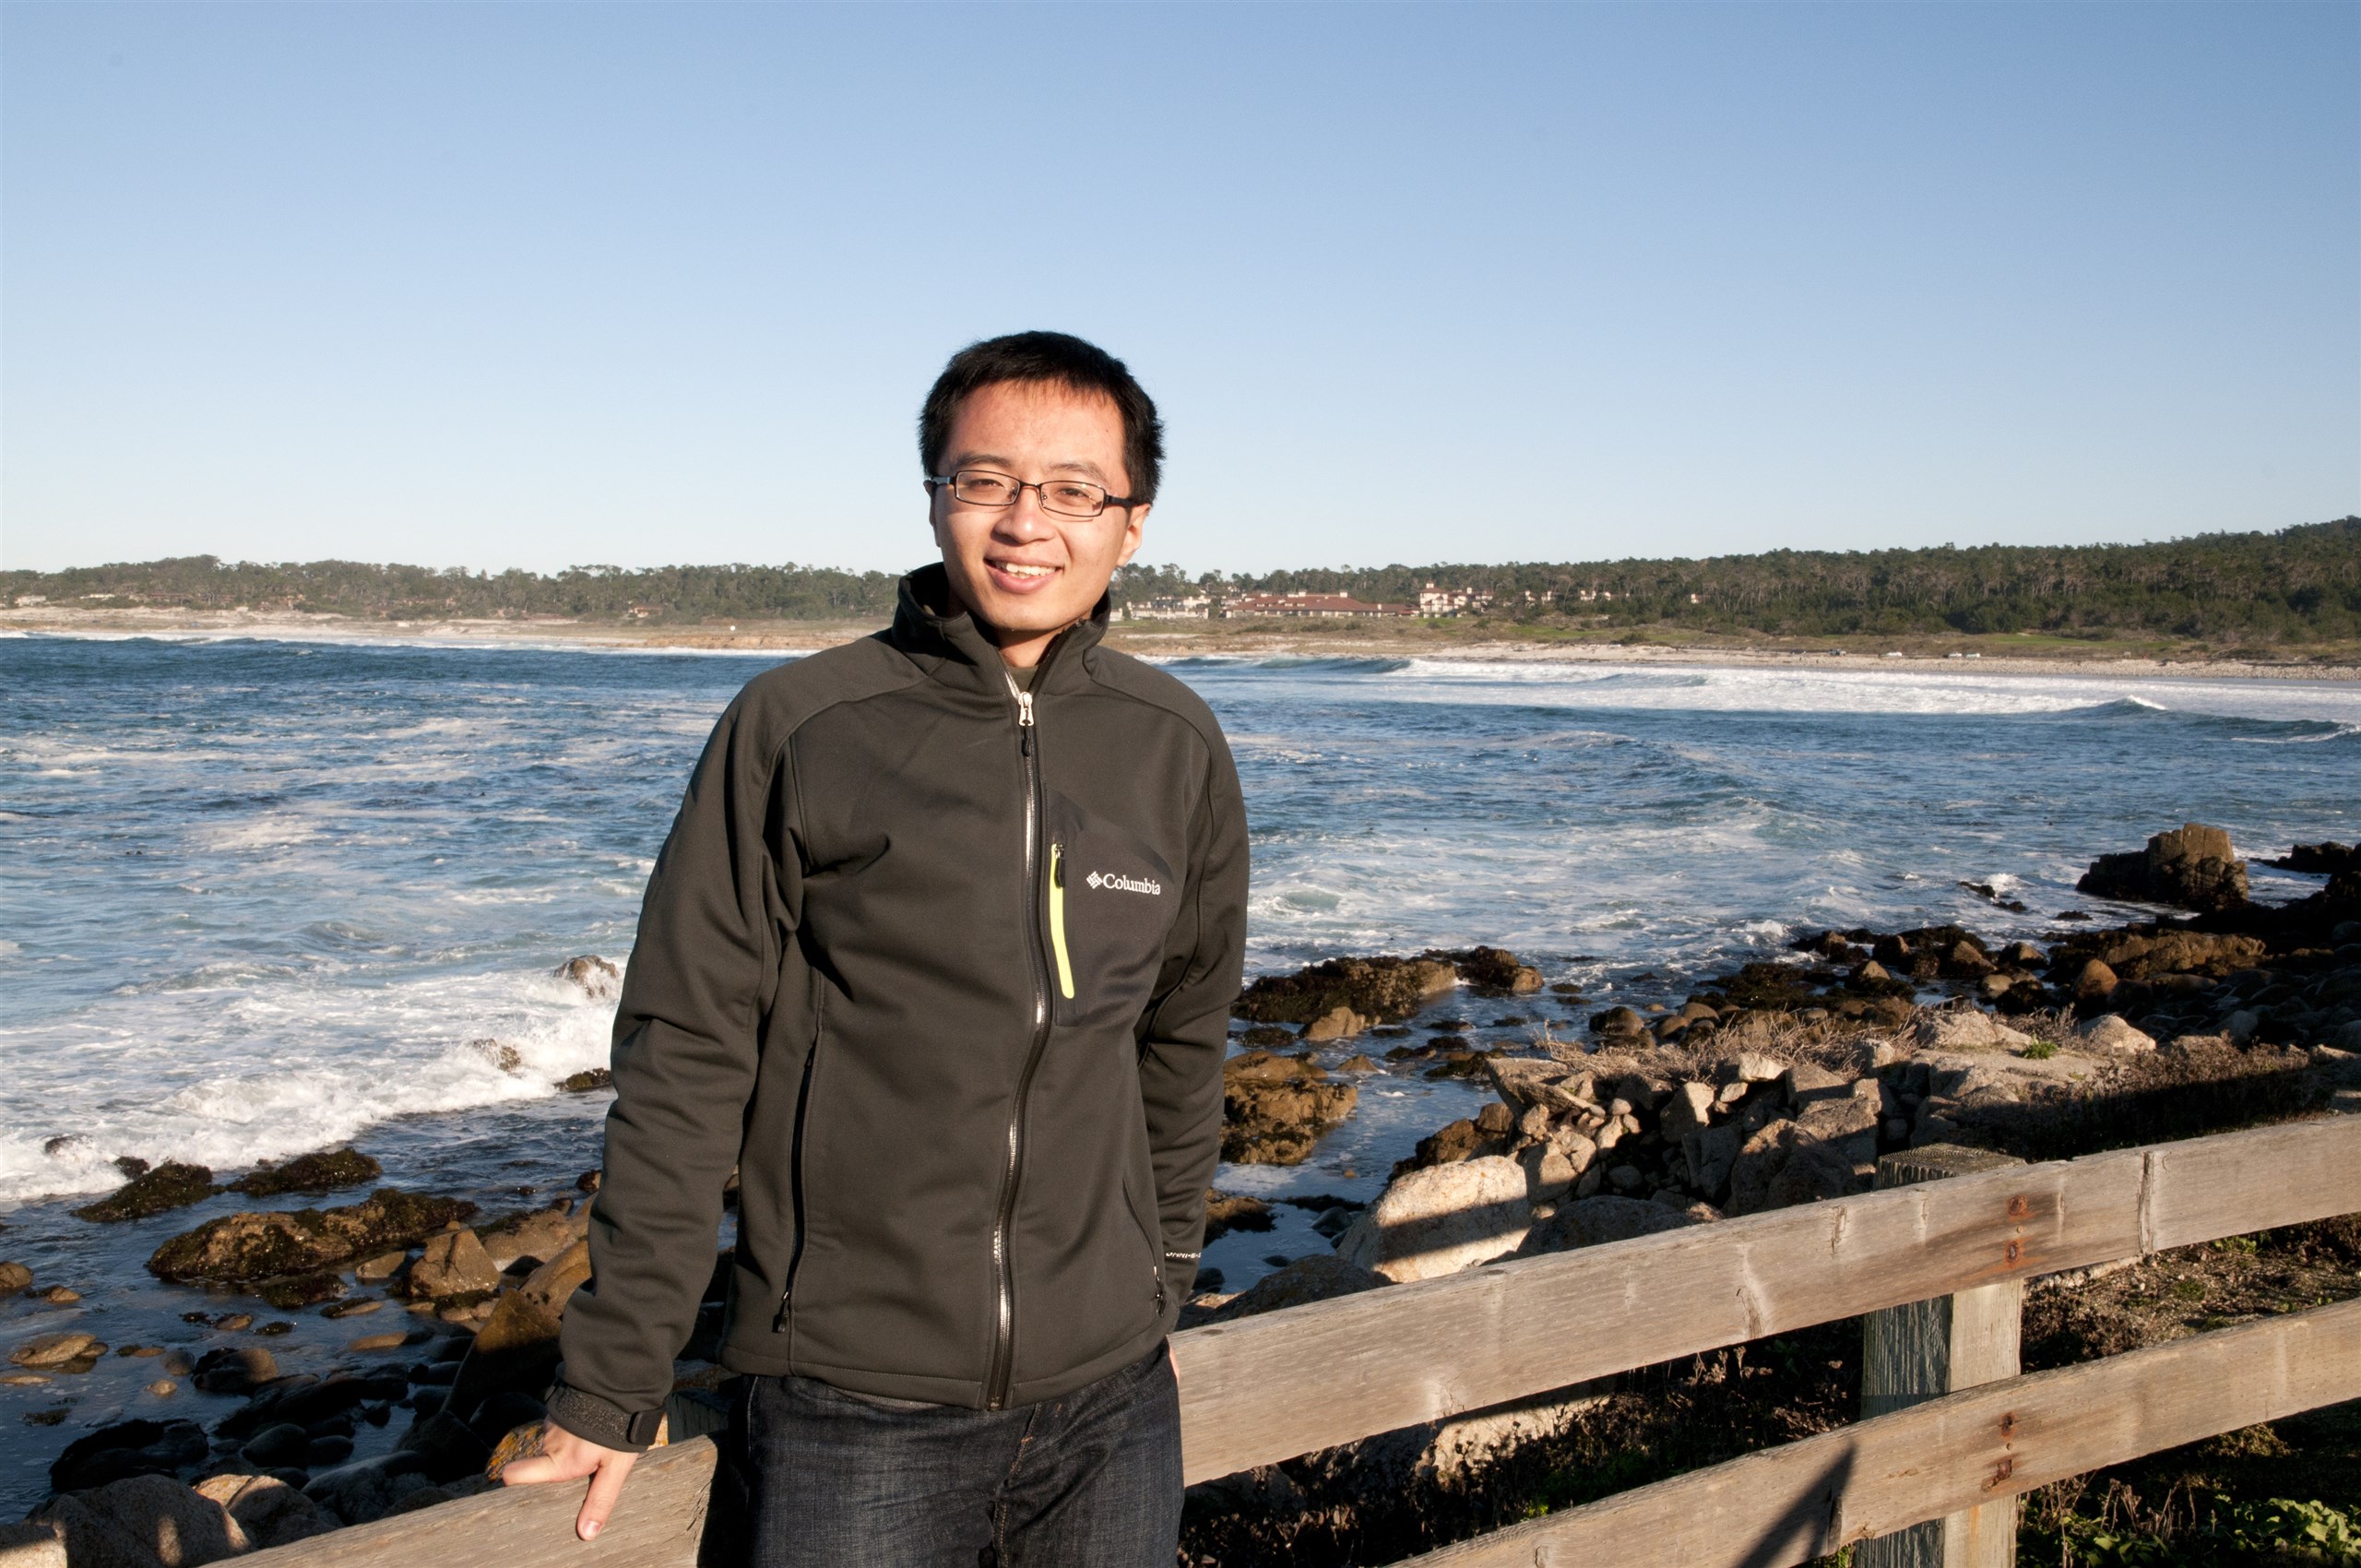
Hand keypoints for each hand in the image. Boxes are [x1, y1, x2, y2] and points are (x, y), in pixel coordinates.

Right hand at [502, 1423, 640, 1541]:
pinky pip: (560, 1430)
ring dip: (566, 1449)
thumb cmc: (617, 1429)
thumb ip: (600, 1499)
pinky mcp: (561, 1411)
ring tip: (591, 1449)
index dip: (512, 1485)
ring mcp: (552, 1425)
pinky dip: (571, 1434)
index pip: (515, 1475)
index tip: (520, 1494)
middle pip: (537, 1463)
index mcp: (557, 1462)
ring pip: (552, 1445)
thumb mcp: (615, 1468)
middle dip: (551, 1469)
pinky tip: (590, 1432)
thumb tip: (586, 1534)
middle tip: (576, 1471)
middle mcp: (548, 1445)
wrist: (619, 1386)